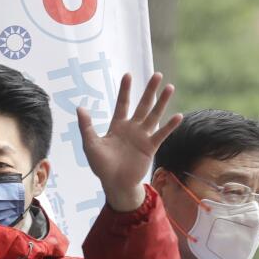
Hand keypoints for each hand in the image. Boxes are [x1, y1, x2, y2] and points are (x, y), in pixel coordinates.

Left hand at [78, 72, 181, 212]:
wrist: (115, 183)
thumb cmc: (101, 166)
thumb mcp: (91, 145)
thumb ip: (86, 126)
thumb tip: (80, 108)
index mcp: (117, 126)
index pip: (122, 104)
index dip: (125, 90)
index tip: (128, 75)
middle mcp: (132, 128)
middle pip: (142, 105)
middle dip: (149, 90)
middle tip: (157, 74)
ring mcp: (142, 137)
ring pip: (154, 115)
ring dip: (162, 102)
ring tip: (170, 87)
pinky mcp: (150, 148)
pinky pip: (161, 134)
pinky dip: (169, 125)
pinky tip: (178, 115)